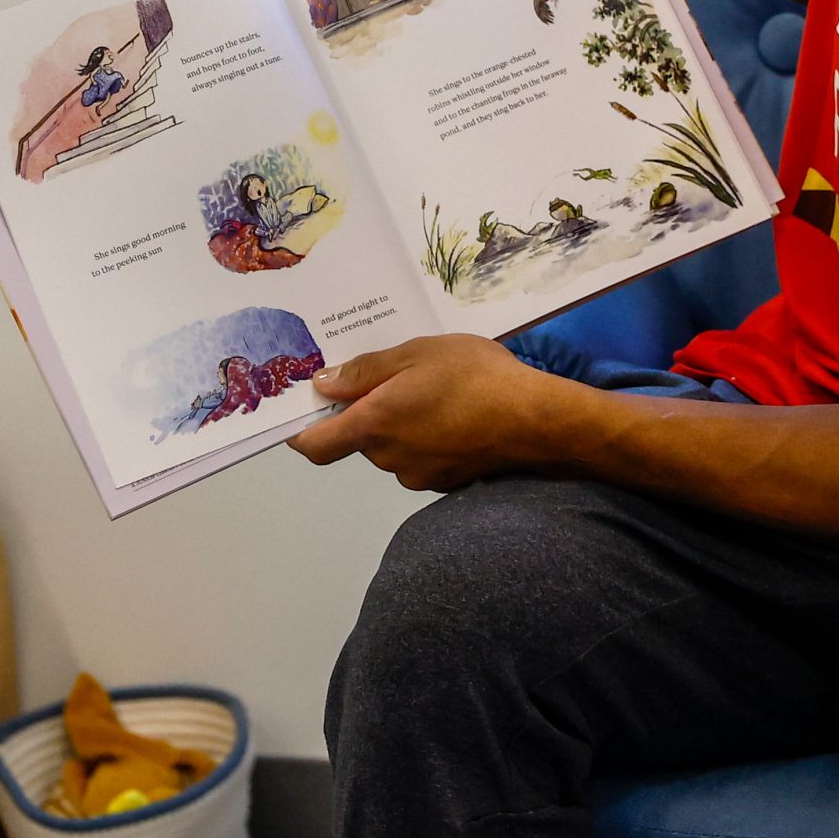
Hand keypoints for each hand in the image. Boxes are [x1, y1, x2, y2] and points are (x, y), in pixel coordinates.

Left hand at [285, 335, 583, 491]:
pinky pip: (422, 457)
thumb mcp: (417, 354)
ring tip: (437, 393)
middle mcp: (388, 457)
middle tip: (399, 378)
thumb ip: (366, 370)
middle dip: (371, 412)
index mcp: (374, 424)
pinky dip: (429, 439)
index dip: (302, 432)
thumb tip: (323, 385)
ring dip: (403, 425)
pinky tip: (457, 415)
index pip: (315, 445)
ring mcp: (417, 475)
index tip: (304, 412)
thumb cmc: (474, 378)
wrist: (536, 421)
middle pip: (360, 439)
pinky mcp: (446, 483)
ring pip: (394, 447)